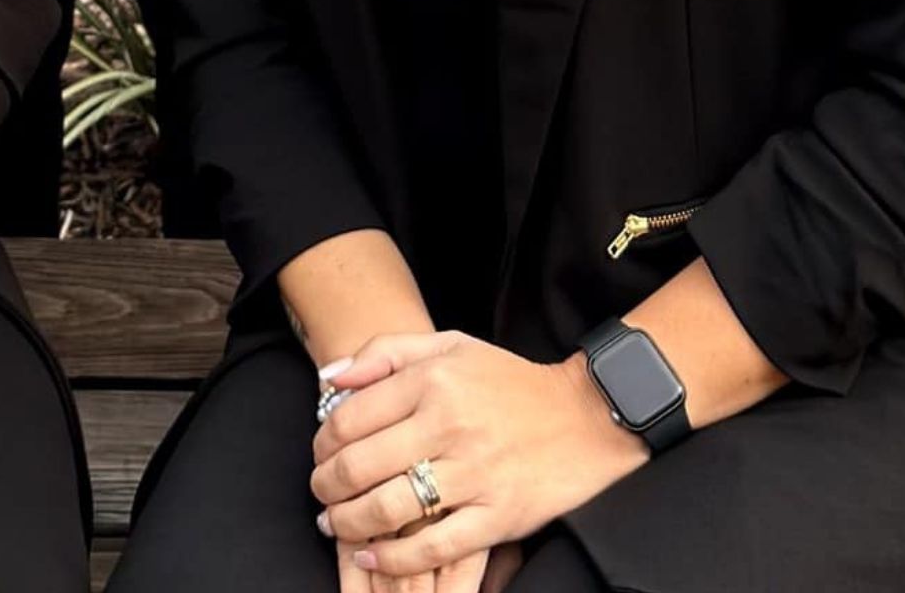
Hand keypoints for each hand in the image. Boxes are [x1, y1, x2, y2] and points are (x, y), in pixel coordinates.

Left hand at [310, 332, 645, 576]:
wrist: (584, 417)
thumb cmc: (510, 382)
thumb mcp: (450, 346)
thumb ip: (385, 354)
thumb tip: (329, 378)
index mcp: (434, 380)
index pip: (350, 418)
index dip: (321, 443)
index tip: (320, 455)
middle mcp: (450, 424)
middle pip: (359, 466)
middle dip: (325, 486)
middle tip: (320, 494)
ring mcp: (474, 473)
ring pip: (388, 508)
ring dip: (348, 523)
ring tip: (336, 525)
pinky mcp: (496, 516)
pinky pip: (432, 547)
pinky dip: (393, 558)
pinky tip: (372, 555)